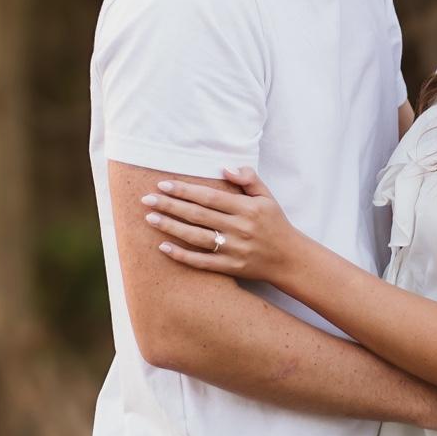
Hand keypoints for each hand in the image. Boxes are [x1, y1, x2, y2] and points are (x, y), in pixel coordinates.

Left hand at [145, 167, 302, 284]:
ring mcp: (234, 249)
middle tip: (147, 199)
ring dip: (171, 227)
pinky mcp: (231, 267)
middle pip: (198, 215)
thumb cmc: (275, 223)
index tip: (164, 184)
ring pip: (196, 237)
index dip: (185, 190)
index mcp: (247, 208)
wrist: (289, 258)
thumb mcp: (266, 196)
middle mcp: (239, 228)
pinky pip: (202, 261)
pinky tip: (163, 247)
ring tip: (150, 219)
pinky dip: (181, 255)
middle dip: (170, 206)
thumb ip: (248, 179)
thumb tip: (224, 168)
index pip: (209, 196)